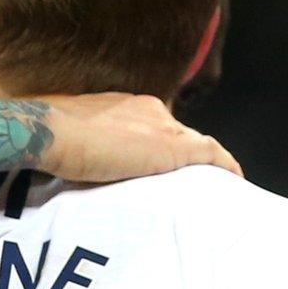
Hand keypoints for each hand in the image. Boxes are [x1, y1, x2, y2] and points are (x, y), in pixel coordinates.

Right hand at [38, 93, 241, 181]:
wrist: (52, 132)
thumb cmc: (53, 137)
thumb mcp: (75, 136)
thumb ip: (90, 143)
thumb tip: (83, 161)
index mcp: (129, 104)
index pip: (155, 126)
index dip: (161, 145)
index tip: (161, 163)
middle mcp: (152, 109)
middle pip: (178, 134)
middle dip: (185, 155)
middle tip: (189, 180)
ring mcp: (164, 126)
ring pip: (196, 144)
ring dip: (204, 163)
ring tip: (212, 184)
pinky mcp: (172, 147)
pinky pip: (211, 153)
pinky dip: (225, 165)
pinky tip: (235, 179)